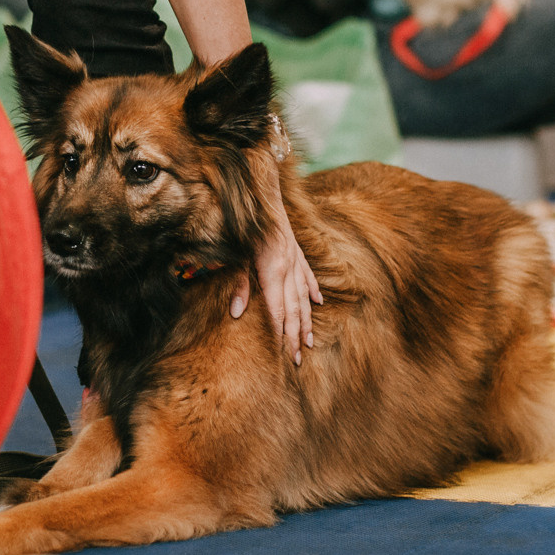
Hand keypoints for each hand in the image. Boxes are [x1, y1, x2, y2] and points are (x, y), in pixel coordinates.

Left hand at [230, 213, 321, 365]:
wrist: (263, 194)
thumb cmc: (246, 225)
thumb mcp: (237, 255)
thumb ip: (239, 284)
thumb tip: (237, 314)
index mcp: (272, 270)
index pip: (277, 309)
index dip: (279, 333)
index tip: (282, 354)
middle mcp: (288, 268)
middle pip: (293, 309)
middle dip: (294, 336)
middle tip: (297, 360)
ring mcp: (296, 259)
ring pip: (304, 297)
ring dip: (306, 321)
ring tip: (309, 342)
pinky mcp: (297, 251)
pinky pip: (308, 276)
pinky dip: (312, 291)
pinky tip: (318, 304)